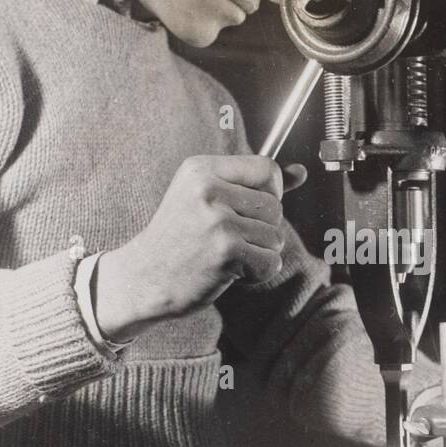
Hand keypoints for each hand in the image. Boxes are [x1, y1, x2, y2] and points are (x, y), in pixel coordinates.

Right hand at [95, 156, 305, 341]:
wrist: (143, 278)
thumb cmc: (180, 238)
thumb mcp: (207, 198)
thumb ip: (254, 185)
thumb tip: (302, 173)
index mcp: (201, 169)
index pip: (267, 168)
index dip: (270, 192)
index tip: (249, 209)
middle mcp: (208, 189)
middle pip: (275, 206)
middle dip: (262, 228)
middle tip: (228, 239)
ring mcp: (217, 221)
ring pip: (276, 236)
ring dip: (259, 252)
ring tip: (226, 254)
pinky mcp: (225, 252)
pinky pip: (270, 262)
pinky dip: (256, 273)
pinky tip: (229, 271)